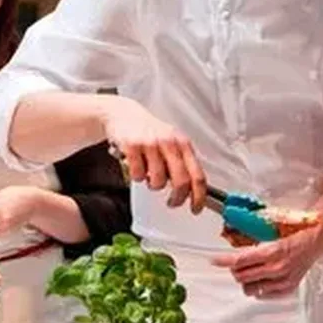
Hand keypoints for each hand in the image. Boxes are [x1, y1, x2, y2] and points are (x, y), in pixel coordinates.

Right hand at [104, 97, 206, 212]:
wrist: (123, 114)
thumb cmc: (150, 132)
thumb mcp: (172, 143)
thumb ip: (182, 163)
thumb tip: (193, 191)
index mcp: (183, 144)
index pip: (198, 176)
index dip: (199, 197)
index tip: (196, 209)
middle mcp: (170, 142)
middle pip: (181, 182)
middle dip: (177, 198)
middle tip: (172, 202)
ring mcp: (151, 143)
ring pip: (158, 181)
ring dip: (153, 185)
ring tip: (149, 175)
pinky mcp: (132, 146)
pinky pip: (138, 175)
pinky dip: (137, 176)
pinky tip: (135, 165)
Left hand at [212, 228, 321, 298]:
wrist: (317, 238)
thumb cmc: (296, 231)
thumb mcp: (273, 231)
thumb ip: (254, 241)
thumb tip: (234, 246)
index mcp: (273, 251)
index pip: (241, 260)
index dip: (224, 260)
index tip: (214, 260)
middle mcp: (277, 268)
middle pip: (242, 276)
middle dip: (235, 269)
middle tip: (235, 262)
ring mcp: (283, 280)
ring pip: (250, 288)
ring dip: (245, 280)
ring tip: (251, 270)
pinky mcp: (288, 288)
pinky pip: (263, 294)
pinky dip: (258, 287)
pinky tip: (261, 278)